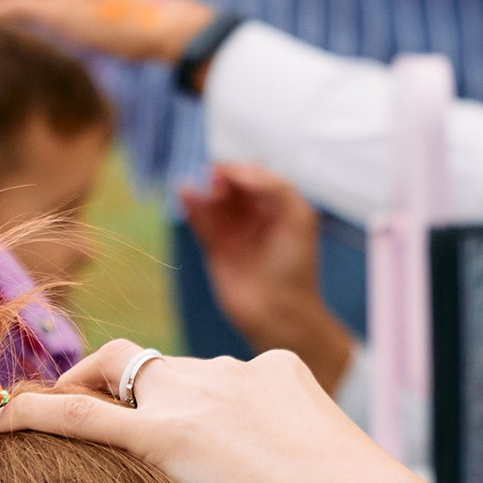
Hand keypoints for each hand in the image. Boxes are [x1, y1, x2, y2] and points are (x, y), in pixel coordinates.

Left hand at [0, 336, 421, 482]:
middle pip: (162, 368)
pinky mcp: (167, 438)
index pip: (217, 374)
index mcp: (283, 373)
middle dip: (122, 384)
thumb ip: (306, 475)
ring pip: (121, 376)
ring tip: (40, 415)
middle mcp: (237, 371)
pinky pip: (82, 417)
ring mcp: (200, 399)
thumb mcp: (338, 479)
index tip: (169, 417)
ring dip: (83, 393)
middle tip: (92, 411)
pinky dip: (36, 415)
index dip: (184, 396)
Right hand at [181, 166, 355, 392]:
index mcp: (278, 204)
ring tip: (196, 187)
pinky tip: (186, 194)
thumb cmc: (294, 266)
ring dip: (203, 190)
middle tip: (214, 184)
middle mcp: (255, 215)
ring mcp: (234, 231)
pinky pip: (200, 220)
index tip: (226, 173)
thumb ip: (272, 186)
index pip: (252, 175)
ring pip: (213, 200)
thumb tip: (236, 172)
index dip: (238, 170)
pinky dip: (192, 206)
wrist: (279, 312)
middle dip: (219, 179)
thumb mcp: (297, 216)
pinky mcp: (216, 247)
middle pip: (229, 184)